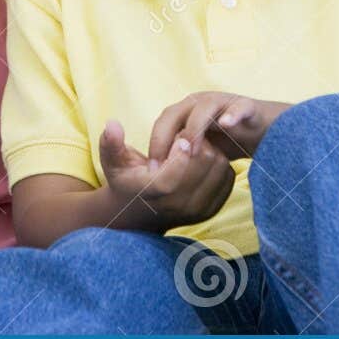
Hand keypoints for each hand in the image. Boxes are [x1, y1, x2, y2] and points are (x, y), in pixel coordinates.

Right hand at [98, 120, 234, 230]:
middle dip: (198, 142)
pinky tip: (202, 163)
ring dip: (210, 152)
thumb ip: (110, 143)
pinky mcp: (212, 210)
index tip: (177, 137)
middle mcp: (180, 204)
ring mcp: (198, 210)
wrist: (138, 213)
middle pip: (206, 159)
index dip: (182, 144)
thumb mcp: (112, 161)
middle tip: (185, 141)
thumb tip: (112, 124)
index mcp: (157, 190)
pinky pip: (228, 177)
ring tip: (193, 152)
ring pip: (220, 166)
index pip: (184, 159)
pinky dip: (219, 165)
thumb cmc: (125, 179)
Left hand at [147, 92, 287, 161]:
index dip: (154, 145)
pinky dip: (232, 113)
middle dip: (166, 137)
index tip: (151, 172)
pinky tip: (227, 125)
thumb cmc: (228, 142)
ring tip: (191, 151)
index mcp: (186, 112)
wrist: (268, 131)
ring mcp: (223, 102)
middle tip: (164, 163)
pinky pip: (238, 107)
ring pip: (203, 107)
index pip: (162, 123)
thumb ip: (181, 157)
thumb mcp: (201, 150)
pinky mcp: (247, 106)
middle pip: (175, 112)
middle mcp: (201, 103)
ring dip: (195, 127)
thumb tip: (156, 177)